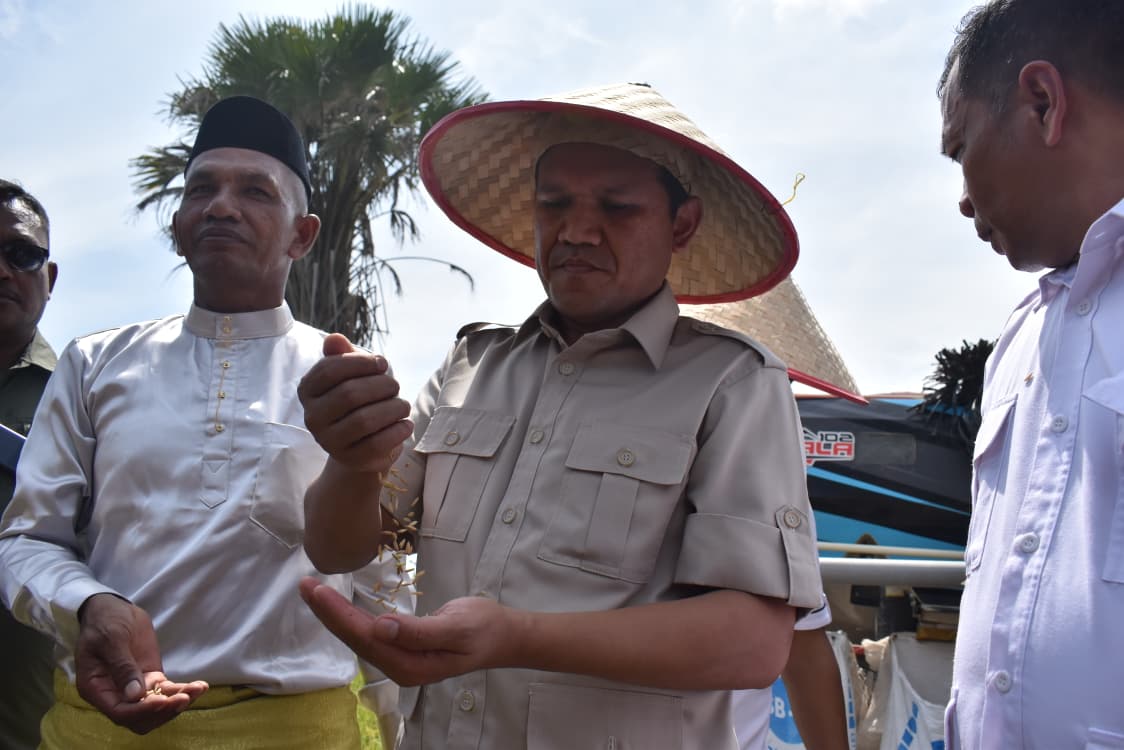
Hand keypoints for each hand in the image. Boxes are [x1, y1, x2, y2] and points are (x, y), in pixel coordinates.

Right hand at [75, 593, 208, 733]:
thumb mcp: (111, 639)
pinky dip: (183, 691)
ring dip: (177, 703)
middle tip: (183, 698)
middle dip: (163, 711)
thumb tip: (135, 695)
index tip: (161, 701)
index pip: (120, 712)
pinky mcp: (151, 678)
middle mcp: (115, 694)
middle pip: (140, 718)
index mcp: (97, 689)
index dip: (141, 711)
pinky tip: (200, 686)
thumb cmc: (105, 622)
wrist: (113, 609)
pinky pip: (167, 691)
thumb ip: (122, 666)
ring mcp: (135, 687)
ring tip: (197, 690)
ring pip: (157, 708)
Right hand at [298, 334, 412, 472]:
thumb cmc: (357, 401)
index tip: (382, 364)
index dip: (362, 362)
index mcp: (308, 391)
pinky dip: (397, 430)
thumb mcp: (350, 375)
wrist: (361, 445)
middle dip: (382, 385)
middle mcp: (312, 417)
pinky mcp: (350, 459)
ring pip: (365, 420)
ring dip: (393, 408)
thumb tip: (334, 338)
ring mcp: (329, 441)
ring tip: (403, 405)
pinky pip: (377, 443)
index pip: (330, 369)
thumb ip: (342, 355)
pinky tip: (405, 424)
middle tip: (395, 386)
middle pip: (350, 394)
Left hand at [299, 577, 520, 685]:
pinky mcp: (403, 647)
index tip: (317, 590)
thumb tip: (381, 628)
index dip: (338, 614)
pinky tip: (338, 608)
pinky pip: (370, 632)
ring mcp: (401, 658)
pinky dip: (350, 616)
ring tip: (313, 592)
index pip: (365, 637)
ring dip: (335, 614)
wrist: (505, 636)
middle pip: (355, 638)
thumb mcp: (457, 627)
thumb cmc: (484, 629)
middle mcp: (400, 666)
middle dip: (327, 612)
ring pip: (359, 635)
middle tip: (304, 585)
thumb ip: (419, 631)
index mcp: (410, 665)